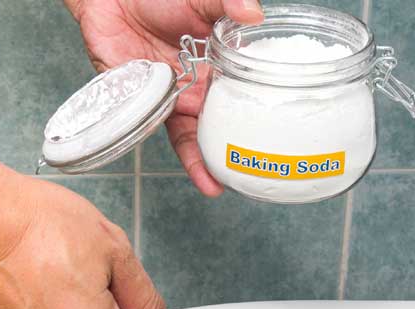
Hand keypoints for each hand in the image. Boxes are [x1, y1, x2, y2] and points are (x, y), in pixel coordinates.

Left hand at [64, 0, 263, 195]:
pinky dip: (172, 149)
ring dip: (201, 163)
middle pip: (215, 129)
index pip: (238, 101)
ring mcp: (169, 99)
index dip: (253, 121)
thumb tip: (256, 13)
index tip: (272, 141)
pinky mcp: (141, 103)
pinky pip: (155, 130)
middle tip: (249, 179)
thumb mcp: (202, 0)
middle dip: (230, 156)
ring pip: (189, 137)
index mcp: (215, 69)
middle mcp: (194, 90)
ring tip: (215, 185)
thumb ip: (227, 5)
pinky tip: (189, 168)